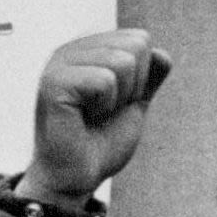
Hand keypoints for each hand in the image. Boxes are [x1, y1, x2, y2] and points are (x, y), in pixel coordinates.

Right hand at [19, 30, 170, 210]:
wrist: (78, 177)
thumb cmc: (101, 142)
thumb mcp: (134, 104)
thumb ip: (149, 77)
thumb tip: (162, 54)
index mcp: (88, 49)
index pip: (140, 39)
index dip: (140, 78)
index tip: (115, 103)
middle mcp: (71, 49)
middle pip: (135, 45)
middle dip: (132, 86)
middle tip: (105, 111)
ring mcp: (59, 63)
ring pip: (122, 62)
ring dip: (117, 98)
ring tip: (93, 115)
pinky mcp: (54, 82)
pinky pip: (104, 80)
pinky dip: (103, 106)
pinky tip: (83, 118)